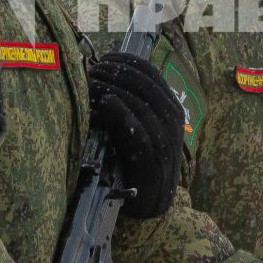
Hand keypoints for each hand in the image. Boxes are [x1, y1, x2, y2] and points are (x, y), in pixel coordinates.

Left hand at [88, 51, 184, 218]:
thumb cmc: (138, 163)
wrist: (152, 205)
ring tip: (90, 84)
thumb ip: (129, 104)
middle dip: (115, 73)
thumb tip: (101, 75)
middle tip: (90, 71)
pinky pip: (139, 132)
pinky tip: (105, 104)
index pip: (150, 73)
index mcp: (170, 108)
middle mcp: (172, 120)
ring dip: (112, 89)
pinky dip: (121, 114)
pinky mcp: (153, 161)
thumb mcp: (138, 128)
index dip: (125, 61)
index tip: (103, 57)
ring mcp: (166, 141)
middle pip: (144, 84)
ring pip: (141, 103)